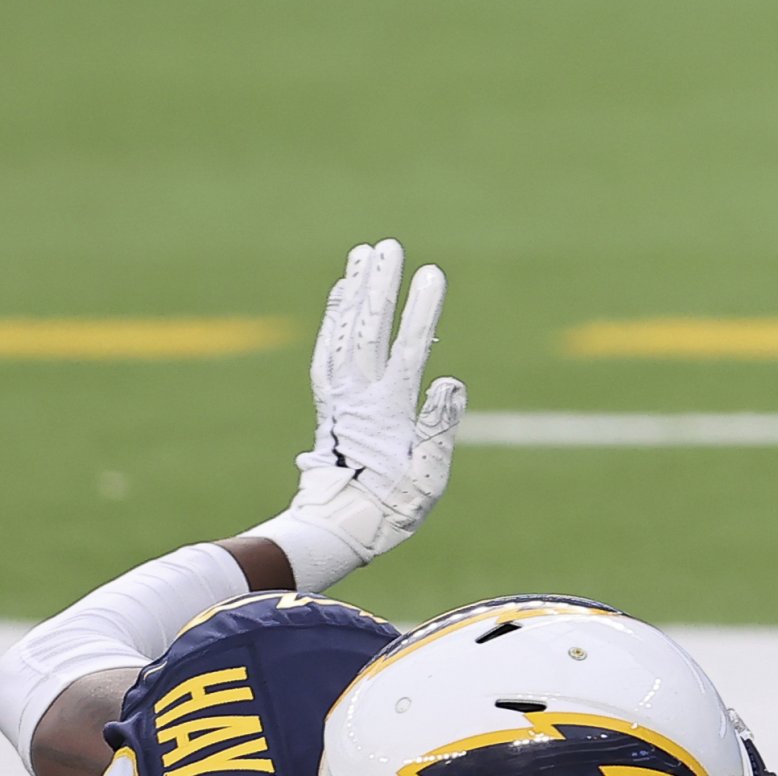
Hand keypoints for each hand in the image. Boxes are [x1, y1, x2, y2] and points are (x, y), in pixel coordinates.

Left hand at [248, 239, 464, 593]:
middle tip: (390, 245)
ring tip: (364, 252)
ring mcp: (340, 397)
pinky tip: (340, 293)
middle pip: (369, 331)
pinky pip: (328, 350)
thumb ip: (438, 432)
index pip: (408, 350)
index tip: (431, 272)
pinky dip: (334, 318)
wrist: (333, 533)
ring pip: (345, 334)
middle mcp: (359, 397)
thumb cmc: (388, 512)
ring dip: (355, 292)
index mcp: (387, 413)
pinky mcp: (330, 402)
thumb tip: (449, 381)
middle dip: (381, 287)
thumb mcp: (425, 483)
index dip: (420, 311)